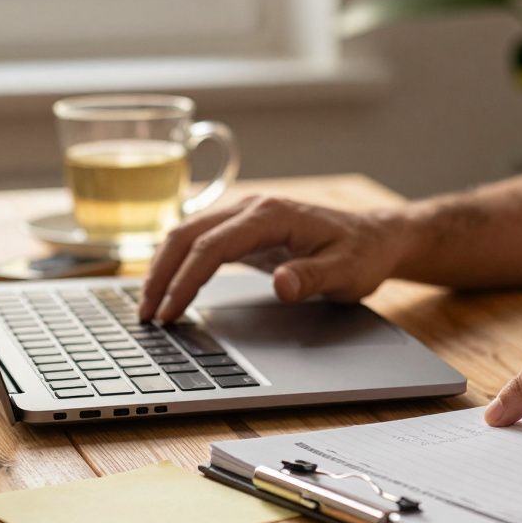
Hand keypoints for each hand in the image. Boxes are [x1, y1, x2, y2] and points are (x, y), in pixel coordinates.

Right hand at [138, 195, 408, 320]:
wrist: (376, 237)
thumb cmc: (363, 253)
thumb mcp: (346, 272)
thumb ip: (312, 277)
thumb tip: (281, 285)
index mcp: (272, 215)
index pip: (211, 247)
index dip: (185, 280)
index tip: (170, 313)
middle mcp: (252, 208)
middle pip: (188, 235)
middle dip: (160, 273)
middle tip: (145, 314)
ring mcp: (246, 216)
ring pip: (187, 234)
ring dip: (164, 267)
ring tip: (149, 305)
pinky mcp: (245, 229)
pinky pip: (201, 241)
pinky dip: (178, 262)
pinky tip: (170, 288)